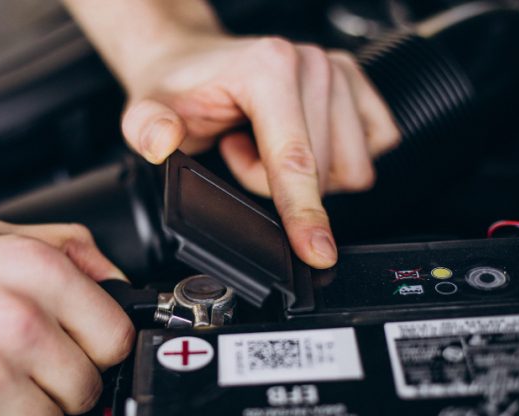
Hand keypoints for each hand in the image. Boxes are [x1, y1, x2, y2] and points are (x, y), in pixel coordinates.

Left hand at [121, 36, 399, 267]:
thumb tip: (162, 140)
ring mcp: (339, 71)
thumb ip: (147, 128)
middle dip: (275, 182)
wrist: (191, 60)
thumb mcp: (146, 110)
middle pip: (323, 173)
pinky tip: (294, 141)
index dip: (304, 213)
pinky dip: (332, 161)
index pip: (295, 159)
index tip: (317, 252)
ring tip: (260, 144)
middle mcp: (312, 64)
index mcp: (268, 68)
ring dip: (304, 174)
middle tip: (236, 151)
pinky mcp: (357, 85)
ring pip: (349, 168)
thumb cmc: (177, 87)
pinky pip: (372, 150)